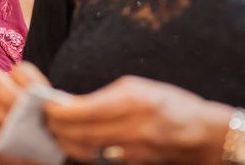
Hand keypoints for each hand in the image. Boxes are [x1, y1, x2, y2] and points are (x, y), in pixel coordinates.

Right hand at [0, 62, 48, 162]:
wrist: (36, 154)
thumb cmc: (44, 134)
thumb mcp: (51, 119)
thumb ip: (48, 107)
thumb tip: (48, 103)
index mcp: (19, 83)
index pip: (19, 70)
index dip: (26, 79)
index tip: (34, 92)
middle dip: (5, 95)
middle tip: (17, 111)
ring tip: (10, 127)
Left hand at [45, 75, 231, 163]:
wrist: (202, 136)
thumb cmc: (171, 105)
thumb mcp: (138, 88)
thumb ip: (105, 96)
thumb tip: (73, 104)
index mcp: (131, 103)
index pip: (81, 110)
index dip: (57, 110)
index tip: (45, 103)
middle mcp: (130, 130)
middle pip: (77, 134)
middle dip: (55, 127)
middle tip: (41, 118)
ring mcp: (130, 154)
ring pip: (83, 152)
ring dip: (63, 142)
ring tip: (52, 131)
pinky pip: (96, 161)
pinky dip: (80, 153)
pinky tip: (72, 144)